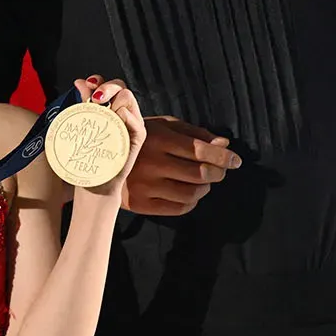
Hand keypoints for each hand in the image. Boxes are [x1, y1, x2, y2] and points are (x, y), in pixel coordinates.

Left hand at [69, 76, 145, 199]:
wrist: (95, 183)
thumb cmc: (89, 156)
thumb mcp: (83, 126)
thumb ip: (84, 103)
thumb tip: (79, 81)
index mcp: (108, 108)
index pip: (108, 86)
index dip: (99, 81)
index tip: (87, 84)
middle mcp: (121, 112)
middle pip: (121, 86)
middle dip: (107, 87)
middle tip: (95, 99)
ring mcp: (131, 124)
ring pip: (128, 97)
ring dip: (114, 100)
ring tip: (102, 113)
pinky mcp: (137, 137)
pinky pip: (136, 120)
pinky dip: (126, 115)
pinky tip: (116, 118)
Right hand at [121, 114, 240, 216]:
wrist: (99, 160)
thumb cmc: (138, 139)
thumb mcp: (162, 126)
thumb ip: (194, 133)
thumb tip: (224, 144)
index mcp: (158, 138)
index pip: (201, 150)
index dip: (223, 156)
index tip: (236, 160)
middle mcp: (152, 163)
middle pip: (200, 174)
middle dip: (218, 173)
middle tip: (221, 170)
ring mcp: (145, 186)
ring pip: (192, 194)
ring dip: (205, 188)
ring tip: (203, 181)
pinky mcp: (141, 204)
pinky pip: (179, 208)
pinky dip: (192, 202)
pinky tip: (189, 192)